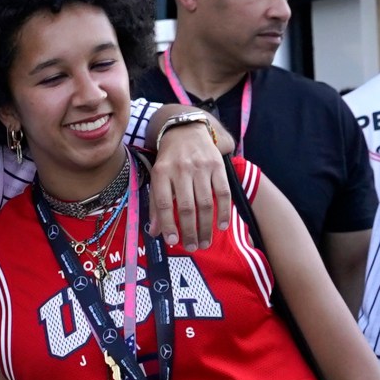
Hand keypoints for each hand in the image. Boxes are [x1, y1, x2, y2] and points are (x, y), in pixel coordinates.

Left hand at [148, 117, 233, 250]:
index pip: (163, 203)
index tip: (172, 242)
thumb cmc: (170, 160)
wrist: (187, 131)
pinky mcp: (217, 165)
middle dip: (189, 231)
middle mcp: (181, 169)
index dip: (168, 224)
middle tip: (193, 247)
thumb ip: (156, 204)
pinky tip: (222, 225)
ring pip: (205, 202)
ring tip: (205, 242)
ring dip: (206, 226)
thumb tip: (155, 233)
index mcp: (161, 173)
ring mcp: (201, 167)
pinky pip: (223, 192)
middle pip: (186, 206)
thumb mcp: (157, 178)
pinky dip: (224, 211)